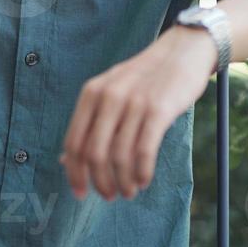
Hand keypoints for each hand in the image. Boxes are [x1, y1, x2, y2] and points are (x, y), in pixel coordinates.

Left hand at [58, 25, 217, 201]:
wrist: (182, 51)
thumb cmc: (146, 78)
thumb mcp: (111, 92)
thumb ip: (91, 122)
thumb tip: (65, 160)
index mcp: (92, 93)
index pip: (73, 142)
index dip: (74, 173)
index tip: (80, 194)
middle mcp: (109, 96)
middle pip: (94, 154)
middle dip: (99, 182)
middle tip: (109, 195)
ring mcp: (134, 102)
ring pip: (119, 157)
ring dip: (123, 182)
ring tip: (129, 191)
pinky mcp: (159, 109)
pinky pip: (144, 151)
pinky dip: (142, 173)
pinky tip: (144, 180)